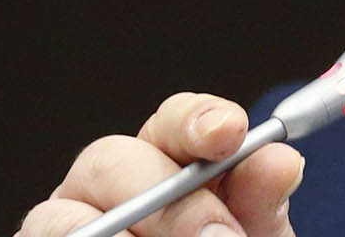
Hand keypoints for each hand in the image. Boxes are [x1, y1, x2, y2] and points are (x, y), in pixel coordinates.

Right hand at [16, 92, 302, 236]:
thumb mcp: (253, 234)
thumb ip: (262, 202)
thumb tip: (280, 162)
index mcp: (167, 159)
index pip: (173, 120)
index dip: (199, 119)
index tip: (230, 133)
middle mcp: (110, 185)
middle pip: (111, 161)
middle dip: (170, 202)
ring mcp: (70, 224)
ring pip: (65, 218)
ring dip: (120, 235)